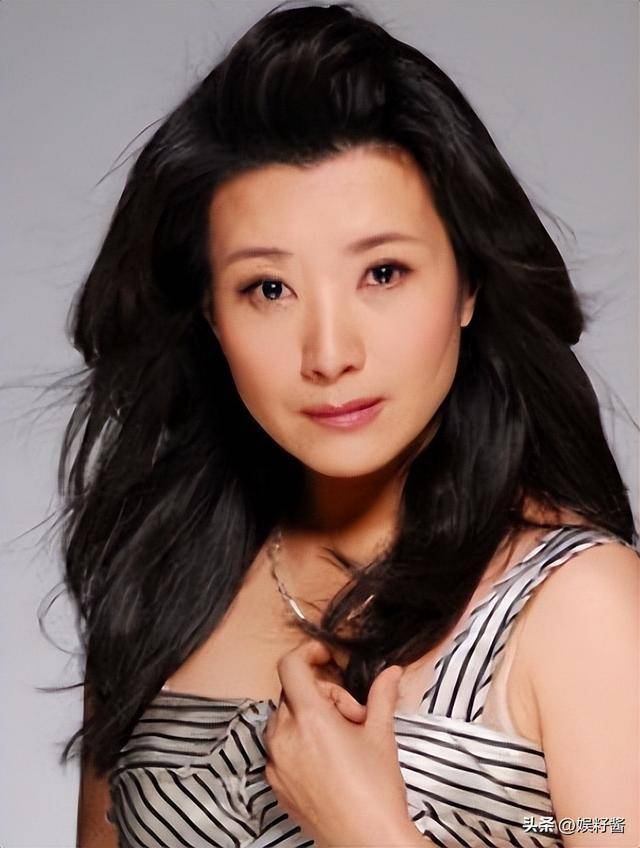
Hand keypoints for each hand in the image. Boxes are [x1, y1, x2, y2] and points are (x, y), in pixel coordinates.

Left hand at [263, 639, 417, 846]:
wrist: (368, 842)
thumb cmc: (376, 790)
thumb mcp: (381, 735)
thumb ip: (382, 695)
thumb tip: (391, 672)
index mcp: (309, 719)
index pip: (290, 666)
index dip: (307, 653)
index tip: (326, 657)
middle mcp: (284, 737)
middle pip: (293, 693)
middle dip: (322, 694)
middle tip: (353, 716)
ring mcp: (276, 763)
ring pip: (284, 719)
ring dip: (309, 717)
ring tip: (341, 740)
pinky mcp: (275, 784)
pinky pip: (279, 747)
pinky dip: (298, 742)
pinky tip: (327, 760)